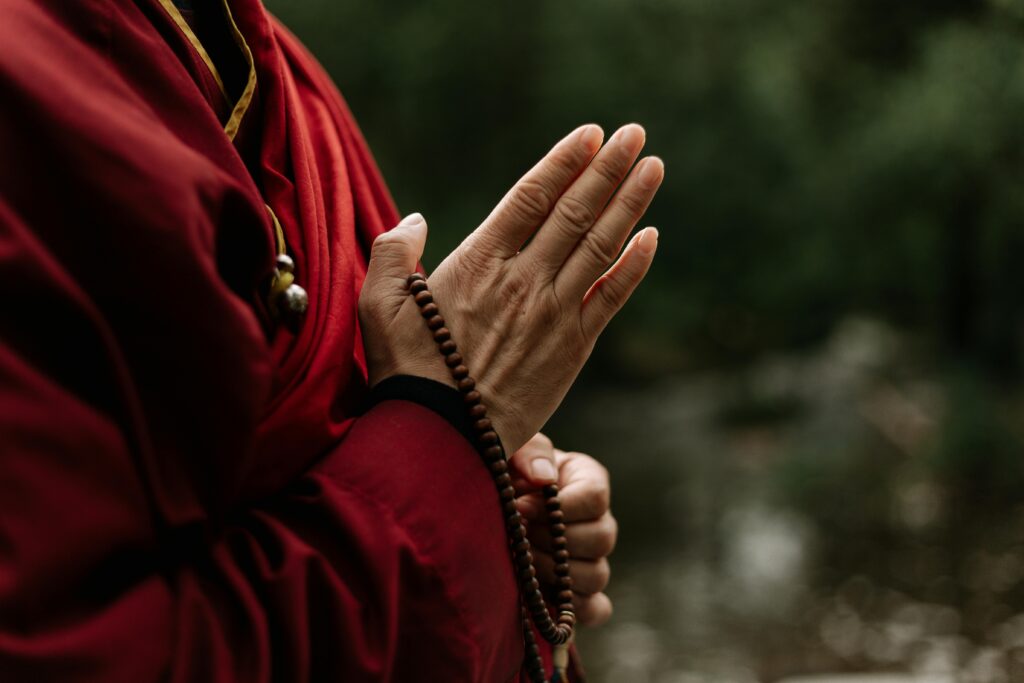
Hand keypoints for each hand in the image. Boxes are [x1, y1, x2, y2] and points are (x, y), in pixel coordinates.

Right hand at [358, 124, 662, 452]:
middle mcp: (523, 280)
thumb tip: (416, 220)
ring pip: (600, 245)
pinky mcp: (573, 348)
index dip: (564, 161)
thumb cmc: (405, 370)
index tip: (591, 134)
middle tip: (633, 133)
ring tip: (653, 167)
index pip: (531, 197)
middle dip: (608, 168)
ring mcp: (554, 313)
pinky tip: (653, 236)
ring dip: (630, 203)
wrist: (443, 436)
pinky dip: (635, 266)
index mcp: (478, 262)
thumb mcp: (377, 305)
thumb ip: (393, 254)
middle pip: (575, 211)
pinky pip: (612, 298)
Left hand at [510, 433, 616, 626]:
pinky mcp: (577, 592)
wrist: (479, 501)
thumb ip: (530, 450)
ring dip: (555, 573)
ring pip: (597, 575)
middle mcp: (596, 520)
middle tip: (519, 535)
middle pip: (602, 539)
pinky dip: (573, 608)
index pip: (596, 498)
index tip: (521, 506)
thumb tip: (544, 478)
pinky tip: (543, 597)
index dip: (559, 507)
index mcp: (587, 480)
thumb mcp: (512, 447)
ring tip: (521, 562)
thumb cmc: (500, 469)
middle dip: (554, 542)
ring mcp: (590, 558)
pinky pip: (594, 609)